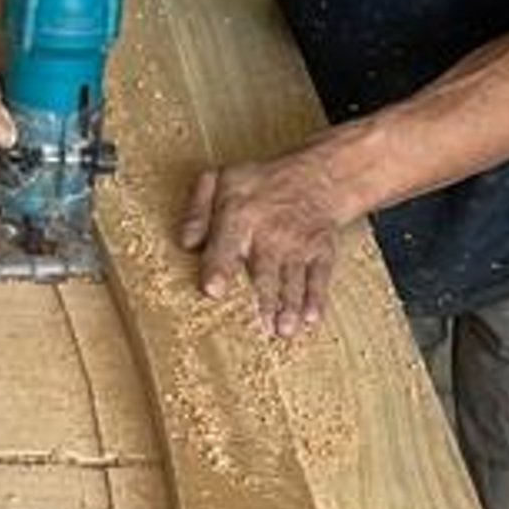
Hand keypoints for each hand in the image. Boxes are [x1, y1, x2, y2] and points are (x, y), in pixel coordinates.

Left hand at [180, 147, 352, 340]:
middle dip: (263, 300)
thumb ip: (198, 210)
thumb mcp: (221, 181)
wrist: (317, 177)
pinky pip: (320, 277)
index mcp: (239, 216)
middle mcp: (271, 233)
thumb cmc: (259, 186)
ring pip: (292, 280)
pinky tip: (311, 319)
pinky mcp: (322, 252)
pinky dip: (316, 299)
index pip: (226, 244)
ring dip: (289, 307)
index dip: (219, 268)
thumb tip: (186, 243)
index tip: (213, 291)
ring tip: (283, 331)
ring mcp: (299, 244)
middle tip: (261, 326)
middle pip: (265, 272)